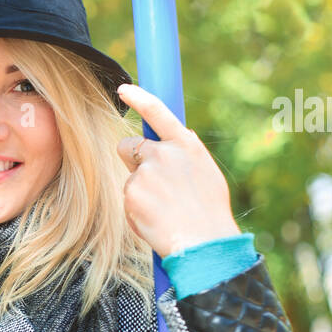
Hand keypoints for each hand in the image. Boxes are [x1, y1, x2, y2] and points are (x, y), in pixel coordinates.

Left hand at [115, 83, 241, 257]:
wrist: (203, 243)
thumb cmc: (209, 212)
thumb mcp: (206, 173)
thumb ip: (187, 155)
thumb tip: (180, 135)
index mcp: (186, 146)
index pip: (158, 112)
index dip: (138, 97)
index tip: (123, 88)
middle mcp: (163, 153)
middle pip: (129, 147)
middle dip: (132, 161)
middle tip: (150, 184)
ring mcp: (145, 172)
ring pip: (131, 179)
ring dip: (140, 192)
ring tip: (164, 211)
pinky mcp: (132, 193)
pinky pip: (128, 199)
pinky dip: (137, 210)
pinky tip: (156, 220)